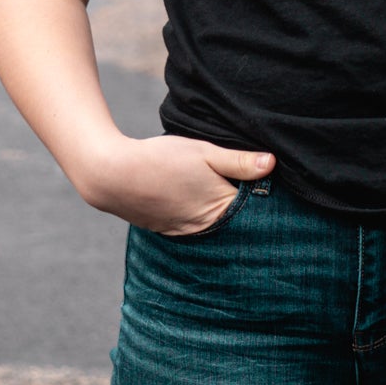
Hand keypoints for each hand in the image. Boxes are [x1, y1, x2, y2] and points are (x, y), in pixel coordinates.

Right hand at [76, 133, 273, 236]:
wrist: (112, 175)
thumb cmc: (161, 160)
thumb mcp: (204, 152)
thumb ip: (239, 161)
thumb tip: (272, 163)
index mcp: (219, 209)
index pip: (254, 210)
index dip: (263, 197)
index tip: (271, 187)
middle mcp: (205, 228)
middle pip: (235, 221)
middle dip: (244, 209)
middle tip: (250, 189)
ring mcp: (185, 232)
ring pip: (214, 226)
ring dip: (221, 214)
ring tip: (220, 196)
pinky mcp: (168, 231)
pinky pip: (193, 227)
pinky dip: (199, 217)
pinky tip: (195, 201)